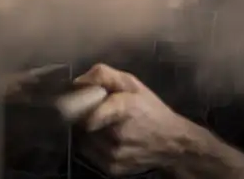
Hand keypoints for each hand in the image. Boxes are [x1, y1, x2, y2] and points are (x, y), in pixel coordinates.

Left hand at [73, 64, 193, 175]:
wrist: (173, 144)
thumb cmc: (150, 110)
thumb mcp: (132, 83)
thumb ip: (104, 75)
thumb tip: (77, 81)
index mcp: (125, 108)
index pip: (92, 115)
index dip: (77, 108)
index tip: (70, 103)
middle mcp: (117, 135)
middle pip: (81, 123)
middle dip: (82, 115)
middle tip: (94, 110)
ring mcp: (114, 155)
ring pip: (83, 139)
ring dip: (87, 131)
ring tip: (103, 125)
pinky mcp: (111, 168)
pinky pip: (88, 153)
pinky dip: (92, 145)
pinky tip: (106, 139)